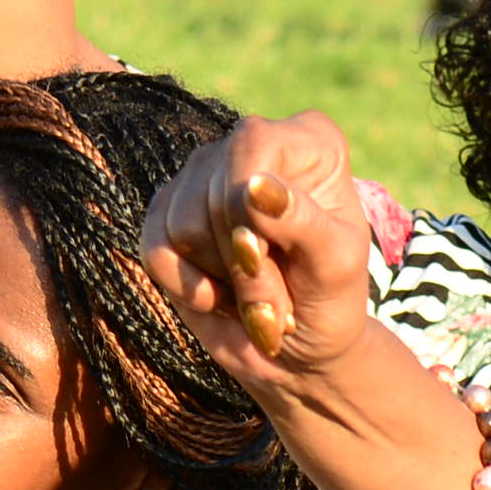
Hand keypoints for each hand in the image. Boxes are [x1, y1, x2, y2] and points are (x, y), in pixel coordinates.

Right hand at [138, 112, 381, 394]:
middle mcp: (252, 145)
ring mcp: (204, 173)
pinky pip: (155, 249)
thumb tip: (253, 186)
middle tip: (278, 298)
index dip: (248, 206)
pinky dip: (187, 287)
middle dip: (243, 263)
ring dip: (220, 279)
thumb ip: (301, 222)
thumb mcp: (335, 268)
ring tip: (255, 294)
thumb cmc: (329, 300)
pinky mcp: (167, 213)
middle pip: (214, 194)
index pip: (252, 145)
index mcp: (309, 141)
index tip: (269, 257)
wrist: (300, 348)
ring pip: (182, 225)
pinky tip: (219, 295)